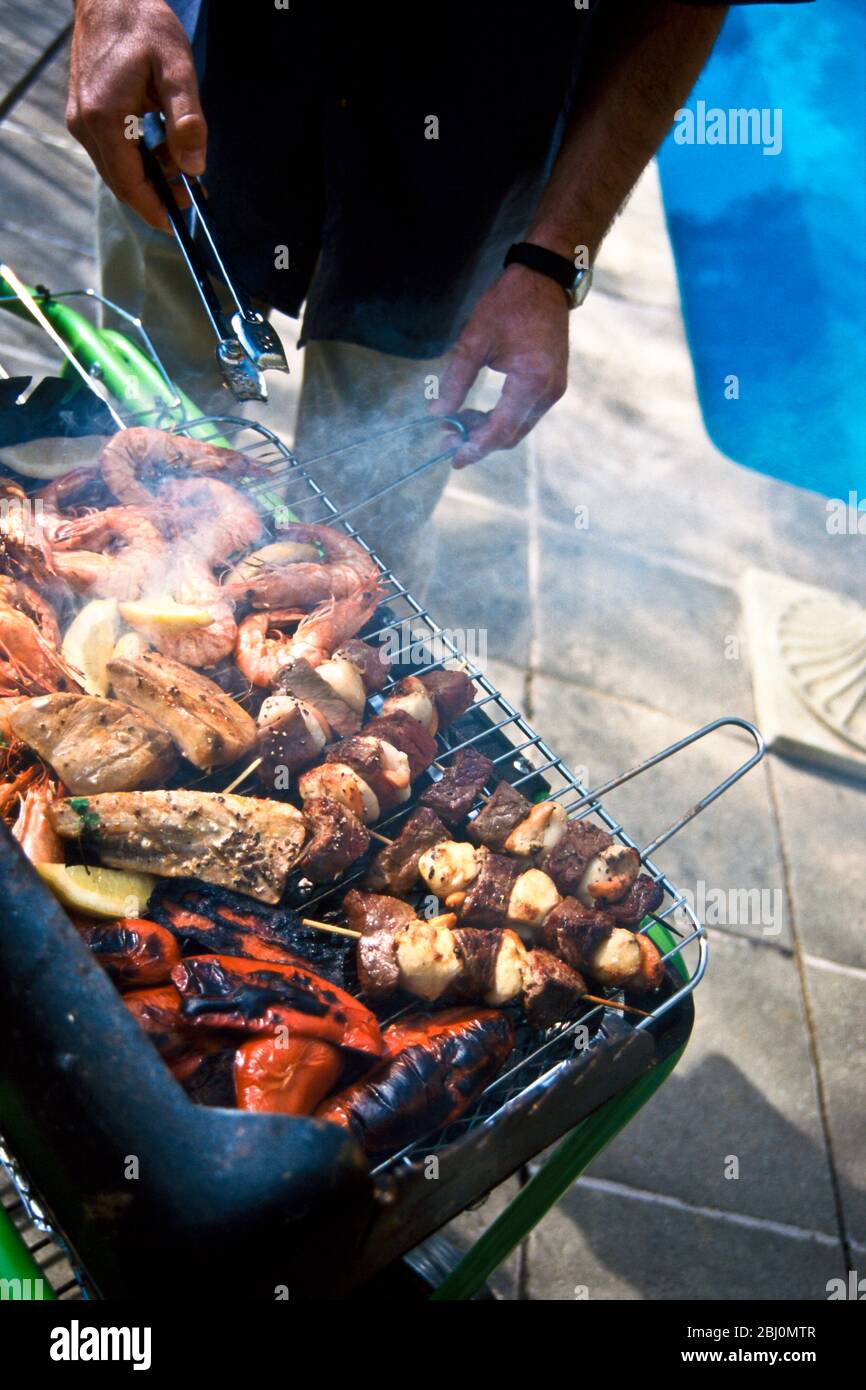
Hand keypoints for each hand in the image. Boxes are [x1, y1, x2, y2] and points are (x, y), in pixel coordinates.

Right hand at [67, 0, 206, 230]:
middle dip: (156, 196)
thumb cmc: (144, 25)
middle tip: (191, 195)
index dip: (154, 210)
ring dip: (150, 177)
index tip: (179, 227)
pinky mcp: (84, 114)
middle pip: (121, 182)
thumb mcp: (177, 69)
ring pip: (117, 169)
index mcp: (105, 118)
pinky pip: (112, 152)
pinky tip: (162, 147)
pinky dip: (138, 159)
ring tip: (182, 166)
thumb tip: (195, 167)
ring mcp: (81, 120)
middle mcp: (85, 124)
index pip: (129, 184)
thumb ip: (187, 120)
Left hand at [432, 264, 568, 468]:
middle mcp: (548, 391)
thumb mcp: (474, 339)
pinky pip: (523, 413)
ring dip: (487, 430)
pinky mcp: (552, 384)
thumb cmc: (508, 303)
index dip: (475, 448)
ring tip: (455, 425)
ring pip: (517, 426)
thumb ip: (456, 379)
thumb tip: (438, 413)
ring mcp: (554, 389)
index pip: (500, 430)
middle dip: (478, 442)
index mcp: (532, 381)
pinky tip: (475, 412)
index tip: (453, 460)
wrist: (544, 279)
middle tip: (445, 441)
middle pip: (510, 434)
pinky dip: (499, 417)